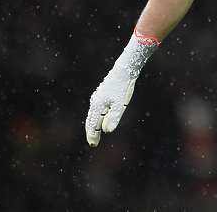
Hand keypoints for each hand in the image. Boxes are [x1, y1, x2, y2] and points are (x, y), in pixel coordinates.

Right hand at [85, 29, 157, 146]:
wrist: (125, 70)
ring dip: (94, 124)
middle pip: (91, 120)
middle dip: (92, 132)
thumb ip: (113, 118)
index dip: (93, 135)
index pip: (93, 124)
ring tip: (95, 133)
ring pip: (94, 114)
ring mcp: (98, 97)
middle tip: (93, 143)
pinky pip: (97, 109)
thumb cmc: (123, 88)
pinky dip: (97, 117)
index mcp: (97, 106)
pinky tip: (101, 118)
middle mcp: (95, 102)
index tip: (94, 145)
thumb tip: (107, 131)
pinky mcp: (103, 94)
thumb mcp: (120, 105)